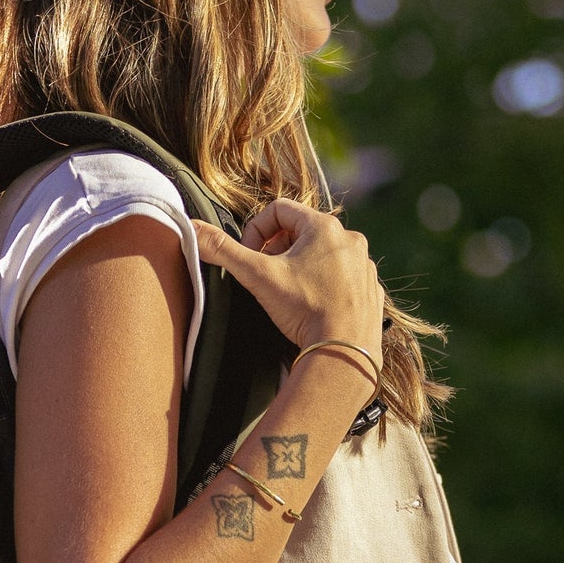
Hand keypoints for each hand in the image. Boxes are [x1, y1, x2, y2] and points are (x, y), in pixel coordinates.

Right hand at [193, 201, 382, 362]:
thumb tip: (193, 230)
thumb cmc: (305, 310)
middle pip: (302, 231)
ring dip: (301, 268)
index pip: (279, 209)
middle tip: (266, 277)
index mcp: (324, 227)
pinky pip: (343, 277)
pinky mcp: (370, 290)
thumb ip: (224, 251)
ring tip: (290, 294)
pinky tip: (313, 308)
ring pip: (323, 255)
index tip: (250, 256)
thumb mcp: (259, 277)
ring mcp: (364, 266)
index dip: (256, 230)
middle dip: (278, 250)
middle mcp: (350, 240)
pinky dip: (324, 286)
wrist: (344, 353)